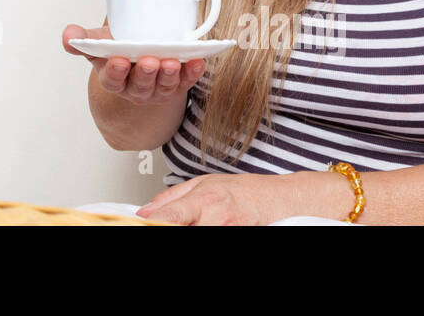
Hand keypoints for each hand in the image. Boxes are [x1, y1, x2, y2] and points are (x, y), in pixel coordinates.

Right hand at [62, 23, 205, 105]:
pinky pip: (186, 81)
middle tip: (150, 61)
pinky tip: (197, 61)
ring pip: (164, 87)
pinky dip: (193, 73)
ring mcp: (158, 88)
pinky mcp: (178, 83)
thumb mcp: (97, 41)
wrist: (138, 45)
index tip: (119, 60)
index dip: (116, 72)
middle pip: (141, 86)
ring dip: (170, 76)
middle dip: (146, 74)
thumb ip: (80, 39)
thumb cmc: (117, 46)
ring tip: (173, 62)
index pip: (113, 81)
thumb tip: (68, 36)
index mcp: (114, 79)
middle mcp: (136, 88)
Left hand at [136, 173, 296, 225]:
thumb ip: (173, 197)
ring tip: (192, 223)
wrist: (281, 200)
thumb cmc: (247, 190)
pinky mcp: (238, 238)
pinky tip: (202, 228)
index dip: (152, 223)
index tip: (142, 224)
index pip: (170, 216)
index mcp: (204, 199)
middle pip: (180, 228)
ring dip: (187, 230)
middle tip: (159, 225)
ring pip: (196, 235)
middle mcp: (215, 217)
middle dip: (166, 228)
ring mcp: (228, 231)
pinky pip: (212, 240)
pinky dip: (204, 235)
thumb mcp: (206, 182)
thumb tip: (146, 209)